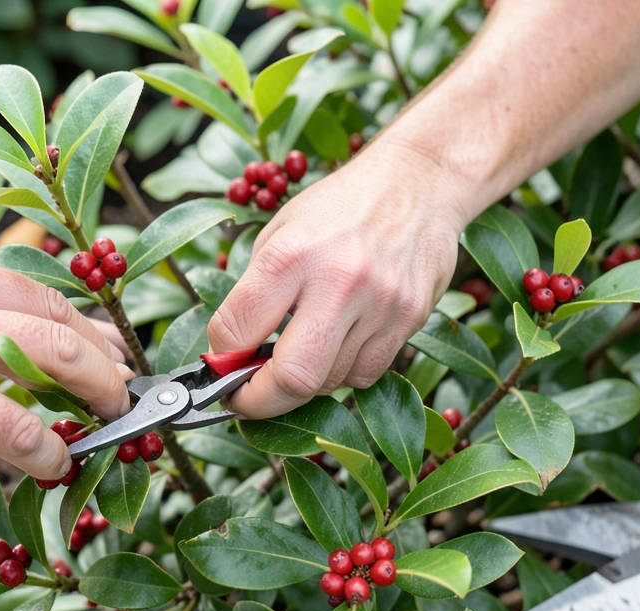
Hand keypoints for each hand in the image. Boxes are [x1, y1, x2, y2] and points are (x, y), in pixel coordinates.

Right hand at [0, 241, 129, 477]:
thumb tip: (15, 349)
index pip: (41, 294)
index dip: (88, 330)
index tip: (109, 353)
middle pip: (63, 333)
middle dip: (107, 372)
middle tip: (122, 399)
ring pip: (49, 383)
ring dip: (83, 419)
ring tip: (87, 443)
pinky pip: (13, 436)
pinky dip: (44, 455)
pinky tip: (49, 466)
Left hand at [208, 144, 467, 417]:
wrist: (419, 178)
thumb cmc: (339, 206)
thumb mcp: (280, 232)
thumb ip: (255, 294)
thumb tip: (229, 357)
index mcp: (290, 254)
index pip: (236, 331)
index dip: (219, 361)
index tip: (220, 368)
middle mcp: (338, 281)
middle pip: (293, 379)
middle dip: (261, 401)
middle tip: (247, 398)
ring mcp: (381, 304)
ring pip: (330, 382)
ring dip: (305, 381)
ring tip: (300, 351)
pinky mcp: (411, 318)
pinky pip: (366, 374)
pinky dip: (344, 371)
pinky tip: (339, 343)